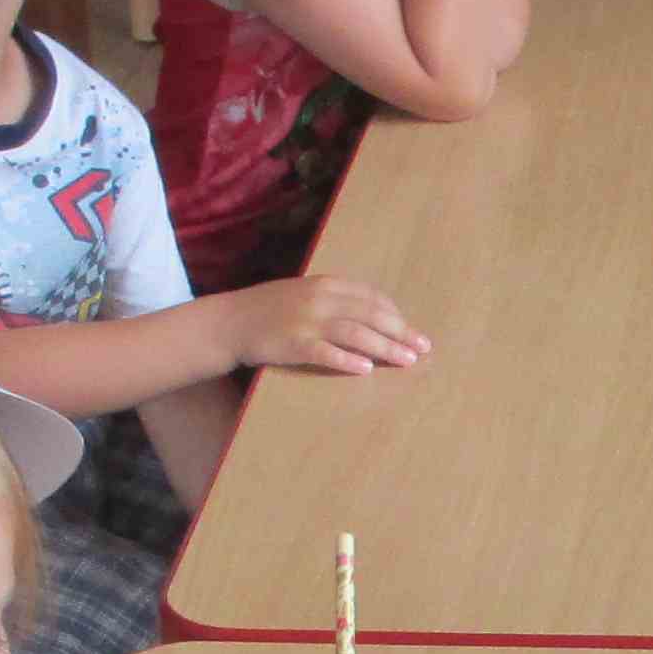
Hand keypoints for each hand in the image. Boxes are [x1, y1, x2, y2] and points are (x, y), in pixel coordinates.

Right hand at [222, 273, 429, 376]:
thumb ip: (337, 301)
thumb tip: (374, 317)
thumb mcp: (305, 294)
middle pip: (371, 315)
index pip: (372, 298)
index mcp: (326, 284)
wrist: (230, 321)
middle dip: (401, 332)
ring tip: (406, 360)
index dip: (397, 315)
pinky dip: (347, 360)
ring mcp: (306, 321)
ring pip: (356, 333)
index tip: (412, 332)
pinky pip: (325, 352)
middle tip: (422, 349)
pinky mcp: (293, 344)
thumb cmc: (271, 310)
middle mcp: (320, 299)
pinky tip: (366, 369)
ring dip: (385, 347)